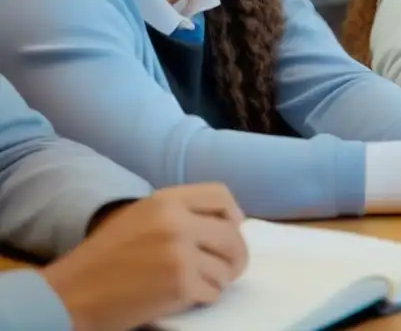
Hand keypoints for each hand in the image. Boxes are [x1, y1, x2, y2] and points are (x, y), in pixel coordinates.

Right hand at [42, 184, 246, 330]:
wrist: (70, 295)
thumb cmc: (103, 258)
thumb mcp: (139, 218)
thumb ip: (179, 214)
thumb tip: (227, 222)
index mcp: (165, 201)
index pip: (221, 196)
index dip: (233, 215)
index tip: (232, 230)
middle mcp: (177, 222)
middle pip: (232, 235)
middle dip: (235, 255)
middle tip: (229, 268)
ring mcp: (180, 253)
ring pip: (226, 267)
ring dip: (219, 279)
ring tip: (202, 283)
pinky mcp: (180, 285)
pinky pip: (212, 291)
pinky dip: (204, 297)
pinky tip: (187, 297)